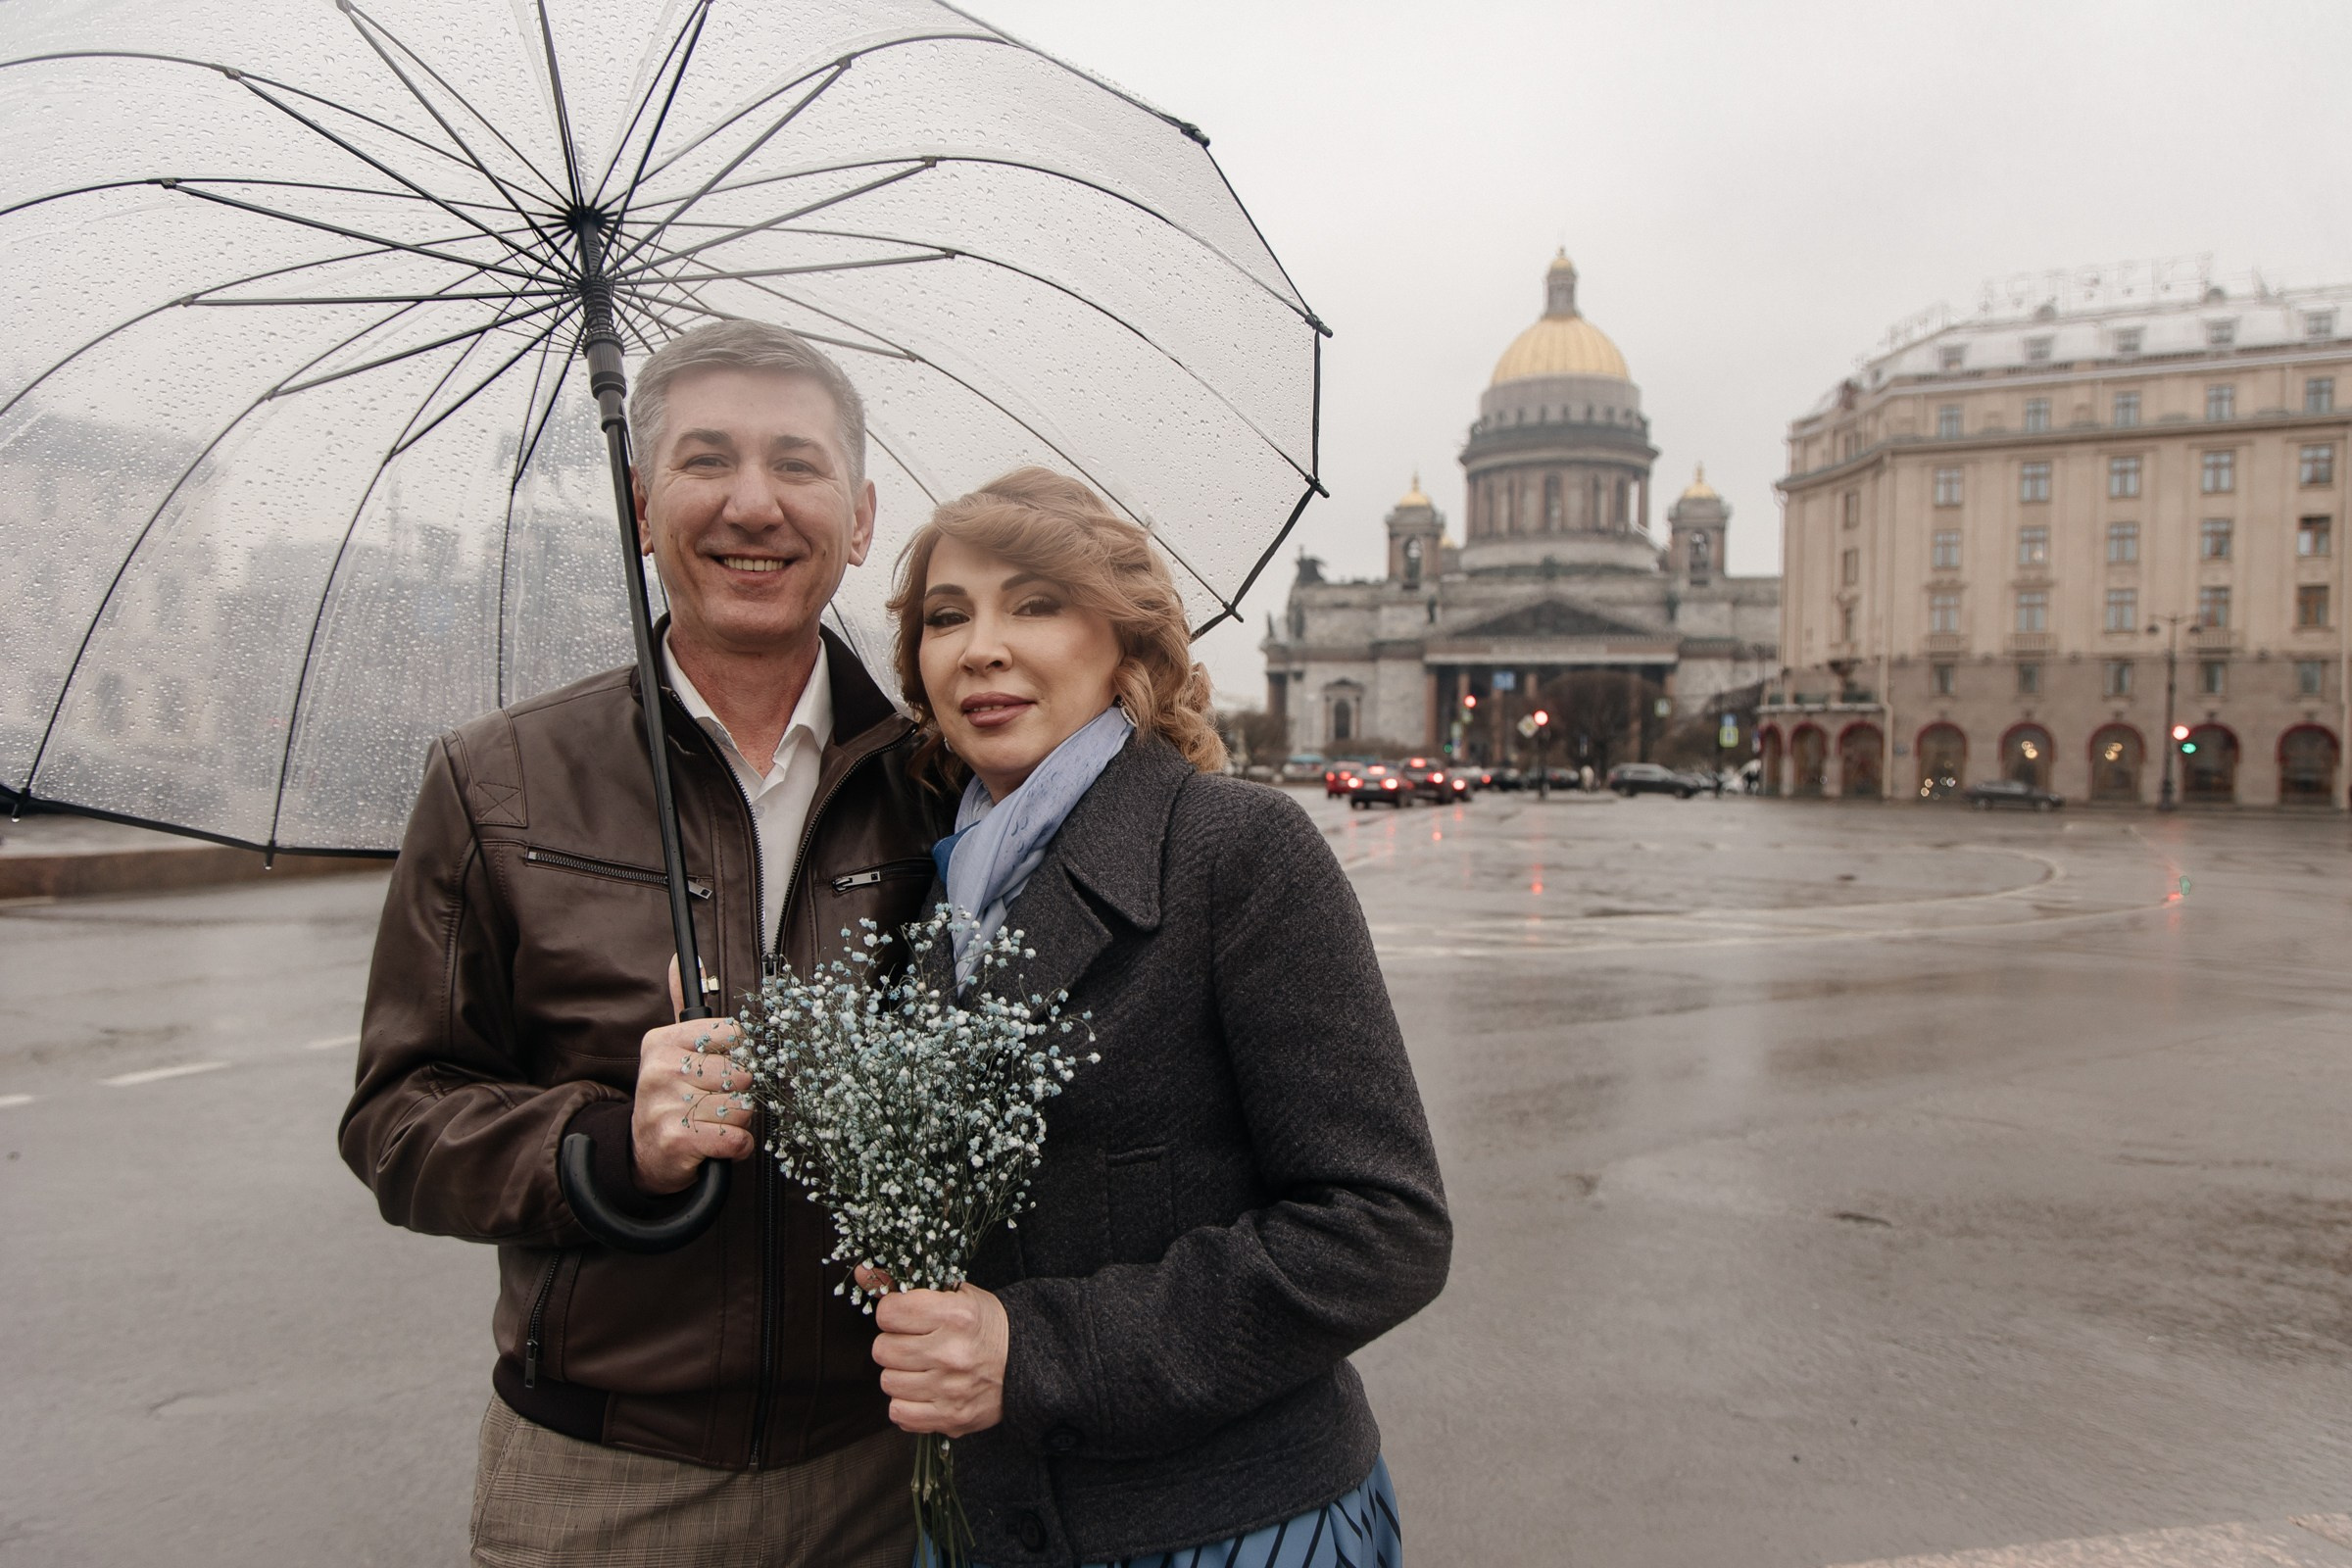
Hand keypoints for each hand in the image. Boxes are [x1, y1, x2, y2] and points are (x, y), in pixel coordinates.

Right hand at [631, 958, 753, 1194]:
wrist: (642, 1154)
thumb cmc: (669, 1097)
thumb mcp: (670, 1048)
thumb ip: (682, 1001)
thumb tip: (688, 958)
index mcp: (663, 1041)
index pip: (734, 1034)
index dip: (737, 1056)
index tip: (717, 1068)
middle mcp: (661, 1069)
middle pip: (743, 1074)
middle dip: (738, 1093)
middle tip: (712, 1102)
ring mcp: (667, 1104)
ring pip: (743, 1107)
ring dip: (736, 1122)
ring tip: (709, 1122)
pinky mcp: (678, 1139)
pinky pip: (736, 1139)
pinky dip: (734, 1147)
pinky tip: (714, 1144)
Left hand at [864, 1266, 1008, 1437]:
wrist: (1025, 1363)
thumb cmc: (983, 1324)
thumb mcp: (954, 1294)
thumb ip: (905, 1283)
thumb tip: (862, 1273)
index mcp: (955, 1315)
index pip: (888, 1313)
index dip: (892, 1312)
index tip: (905, 1315)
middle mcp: (951, 1353)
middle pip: (882, 1349)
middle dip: (893, 1343)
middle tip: (913, 1342)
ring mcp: (951, 1389)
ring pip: (888, 1382)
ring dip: (899, 1373)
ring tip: (919, 1366)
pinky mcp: (951, 1418)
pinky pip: (899, 1413)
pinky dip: (905, 1402)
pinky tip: (922, 1390)